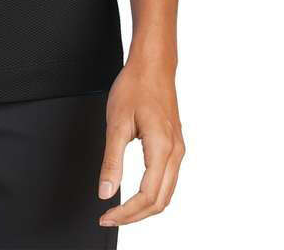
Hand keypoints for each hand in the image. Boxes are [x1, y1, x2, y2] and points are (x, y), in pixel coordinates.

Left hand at [96, 58, 185, 227]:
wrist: (153, 65)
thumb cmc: (135, 86)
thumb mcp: (116, 123)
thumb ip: (111, 161)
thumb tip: (105, 192)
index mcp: (162, 148)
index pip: (147, 196)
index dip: (126, 212)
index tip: (106, 216)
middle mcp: (175, 152)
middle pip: (160, 201)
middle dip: (135, 216)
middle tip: (110, 217)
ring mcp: (178, 150)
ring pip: (167, 194)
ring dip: (144, 208)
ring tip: (120, 210)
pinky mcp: (175, 146)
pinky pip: (168, 181)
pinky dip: (153, 195)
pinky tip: (136, 195)